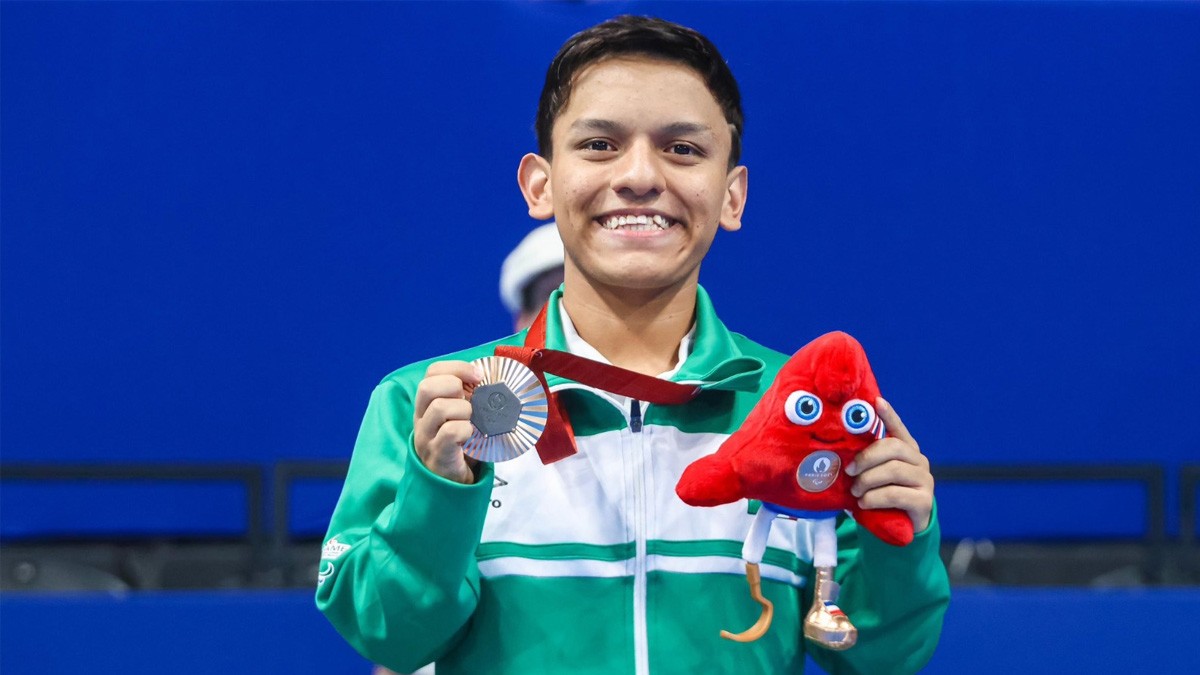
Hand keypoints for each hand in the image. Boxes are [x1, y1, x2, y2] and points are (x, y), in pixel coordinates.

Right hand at [413, 361, 482, 484]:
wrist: (451, 484)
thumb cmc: (460, 445)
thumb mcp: (461, 416)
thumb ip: (469, 397)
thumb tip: (492, 375)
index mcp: (427, 404)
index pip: (431, 373)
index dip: (456, 367)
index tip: (478, 375)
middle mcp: (421, 419)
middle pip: (427, 387)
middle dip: (455, 385)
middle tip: (471, 400)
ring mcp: (426, 437)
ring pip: (440, 408)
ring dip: (464, 410)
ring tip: (471, 421)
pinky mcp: (437, 454)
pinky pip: (450, 432)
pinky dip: (465, 429)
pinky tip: (470, 436)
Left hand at [846, 397, 933, 532]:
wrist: (900, 529)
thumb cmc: (881, 496)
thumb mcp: (872, 476)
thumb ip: (864, 462)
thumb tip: (836, 453)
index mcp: (905, 450)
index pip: (897, 428)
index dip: (888, 415)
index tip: (876, 402)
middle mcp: (918, 461)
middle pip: (893, 447)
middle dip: (866, 457)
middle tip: (849, 471)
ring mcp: (924, 480)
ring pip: (893, 470)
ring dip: (868, 480)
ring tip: (855, 491)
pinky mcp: (924, 501)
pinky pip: (896, 494)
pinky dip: (875, 498)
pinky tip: (864, 503)